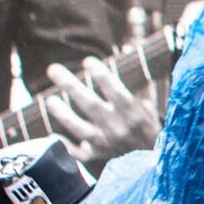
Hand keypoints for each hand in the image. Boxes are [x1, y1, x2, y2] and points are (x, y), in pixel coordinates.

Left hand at [43, 56, 160, 165]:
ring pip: (81, 129)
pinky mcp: (98, 155)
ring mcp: (106, 142)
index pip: (115, 90)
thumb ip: (138, 74)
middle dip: (71, 86)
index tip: (88, 61)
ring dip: (64, 114)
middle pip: (90, 105)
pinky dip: (65, 147)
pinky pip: (79, 154)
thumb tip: (127, 47)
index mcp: (132, 111)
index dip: (101, 75)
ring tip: (50, 100)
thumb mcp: (148, 98)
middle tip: (52, 69)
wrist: (153, 156)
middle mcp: (118, 127)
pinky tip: (50, 136)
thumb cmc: (147, 122)